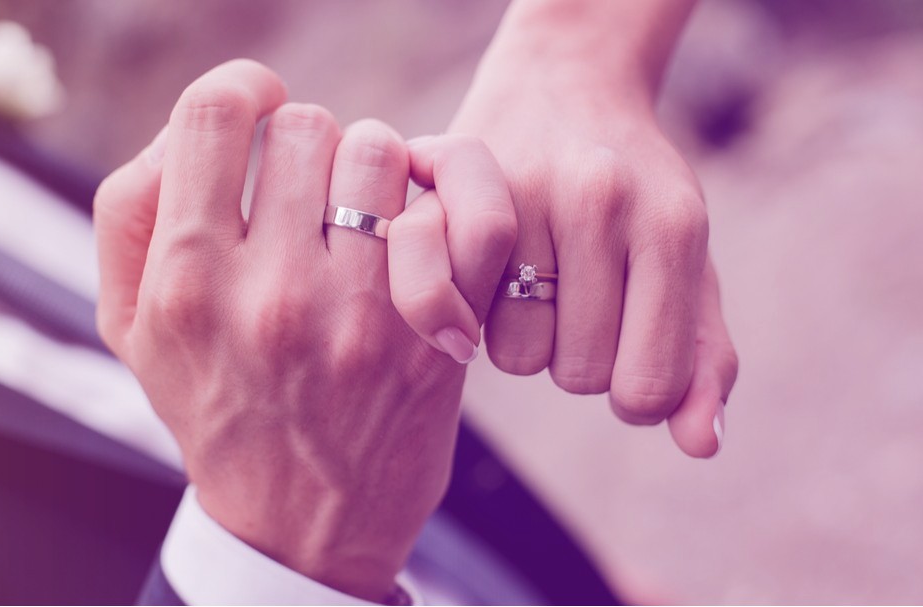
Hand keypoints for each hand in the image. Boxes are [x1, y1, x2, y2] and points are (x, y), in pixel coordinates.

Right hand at [93, 60, 513, 601]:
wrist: (296, 525)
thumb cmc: (214, 408)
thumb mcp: (131, 327)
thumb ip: (130, 212)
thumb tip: (189, 131)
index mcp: (187, 281)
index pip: (214, 113)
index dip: (245, 91)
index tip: (261, 111)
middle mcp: (272, 292)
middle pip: (310, 125)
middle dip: (311, 148)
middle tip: (311, 194)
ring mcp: (359, 315)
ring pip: (384, 153)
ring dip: (376, 171)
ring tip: (363, 216)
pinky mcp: (430, 337)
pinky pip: (459, 212)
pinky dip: (451, 198)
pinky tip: (423, 227)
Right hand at [446, 1, 738, 456]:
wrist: (564, 84)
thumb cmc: (636, 194)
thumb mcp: (688, 266)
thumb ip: (703, 356)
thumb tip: (701, 445)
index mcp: (671, 225)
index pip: (647, 389)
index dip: (637, 393)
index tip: (629, 354)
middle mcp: (598, 202)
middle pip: (579, 374)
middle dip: (581, 358)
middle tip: (581, 307)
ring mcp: (522, 192)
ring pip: (517, 354)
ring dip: (528, 340)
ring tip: (535, 288)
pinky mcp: (457, 193)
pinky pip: (461, 313)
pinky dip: (475, 315)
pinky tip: (490, 282)